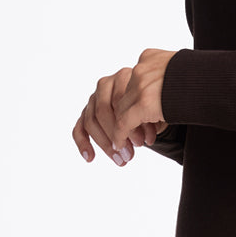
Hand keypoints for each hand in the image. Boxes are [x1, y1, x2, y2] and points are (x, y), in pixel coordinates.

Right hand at [72, 49, 174, 164]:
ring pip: (91, 121)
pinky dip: (83, 143)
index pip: (119, 103)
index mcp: (124, 77)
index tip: (141, 144)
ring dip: (105, 144)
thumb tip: (140, 140)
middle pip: (102, 112)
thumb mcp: (156, 107)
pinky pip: (79, 127)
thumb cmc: (155, 102)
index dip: (129, 126)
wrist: (152, 97)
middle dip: (116, 136)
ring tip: (121, 160)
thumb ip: (148, 119)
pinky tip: (90, 157)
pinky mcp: (86, 110)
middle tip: (129, 154)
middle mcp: (106, 84)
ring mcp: (94, 97)